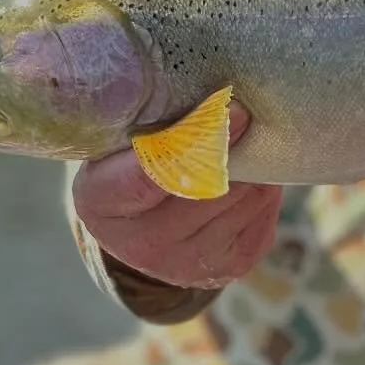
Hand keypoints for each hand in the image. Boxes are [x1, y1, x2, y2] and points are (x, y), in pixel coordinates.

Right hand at [72, 100, 283, 289]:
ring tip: (244, 141)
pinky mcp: (228, 267)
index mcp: (101, 203)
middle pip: (207, 189)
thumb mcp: (124, 137)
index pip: (148, 176)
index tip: (231, 109)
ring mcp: (186, 264)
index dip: (196, 141)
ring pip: (242, 199)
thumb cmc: (133, 160)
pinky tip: (248, 176)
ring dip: (253, 168)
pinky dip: (263, 190)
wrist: (144, 223)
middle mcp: (139, 245)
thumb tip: (212, 97)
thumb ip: (154, 119)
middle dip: (233, 147)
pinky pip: (262, 215)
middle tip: (246, 113)